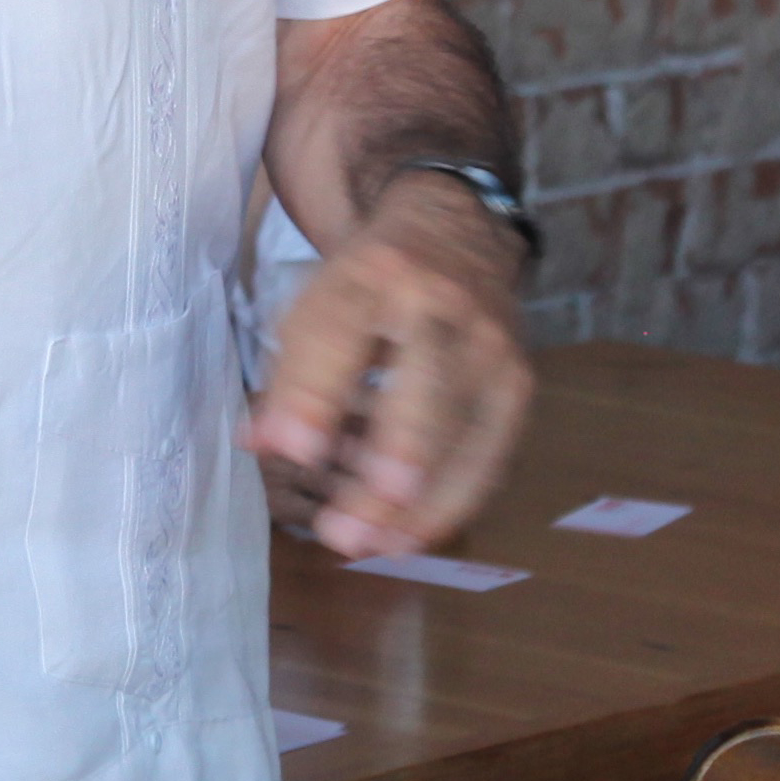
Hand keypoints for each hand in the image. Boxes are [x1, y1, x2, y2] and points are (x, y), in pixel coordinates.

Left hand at [243, 171, 531, 558]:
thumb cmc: (374, 281)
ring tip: (367, 546)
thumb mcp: (321, 299)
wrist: (460, 234)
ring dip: (415, 504)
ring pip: (462, 436)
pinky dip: (450, 504)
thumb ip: (291, 370)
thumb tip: (261, 442)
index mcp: (378, 272)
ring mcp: (492, 348)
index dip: (315, 392)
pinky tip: (408, 536)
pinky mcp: (518, 387)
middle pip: (421, 390)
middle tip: (344, 528)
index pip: (342, 332)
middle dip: (386, 462)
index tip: (289, 448)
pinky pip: (490, 458)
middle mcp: (445, 307)